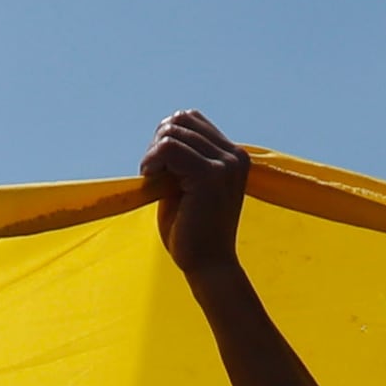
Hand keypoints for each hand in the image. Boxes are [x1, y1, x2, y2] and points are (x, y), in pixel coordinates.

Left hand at [141, 109, 251, 277]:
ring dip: (153, 154)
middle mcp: (235, 156)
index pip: (191, 119)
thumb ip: (181, 159)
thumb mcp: (187, 185)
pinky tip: (150, 179)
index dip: (167, 137)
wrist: (208, 266)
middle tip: (154, 175)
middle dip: (158, 144)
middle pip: (180, 119)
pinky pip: (169, 147)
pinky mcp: (210, 176)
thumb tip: (163, 130)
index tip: (161, 167)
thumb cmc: (193, 232)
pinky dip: (152, 160)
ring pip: (173, 131)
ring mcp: (225, 165)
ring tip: (154, 180)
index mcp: (233, 156)